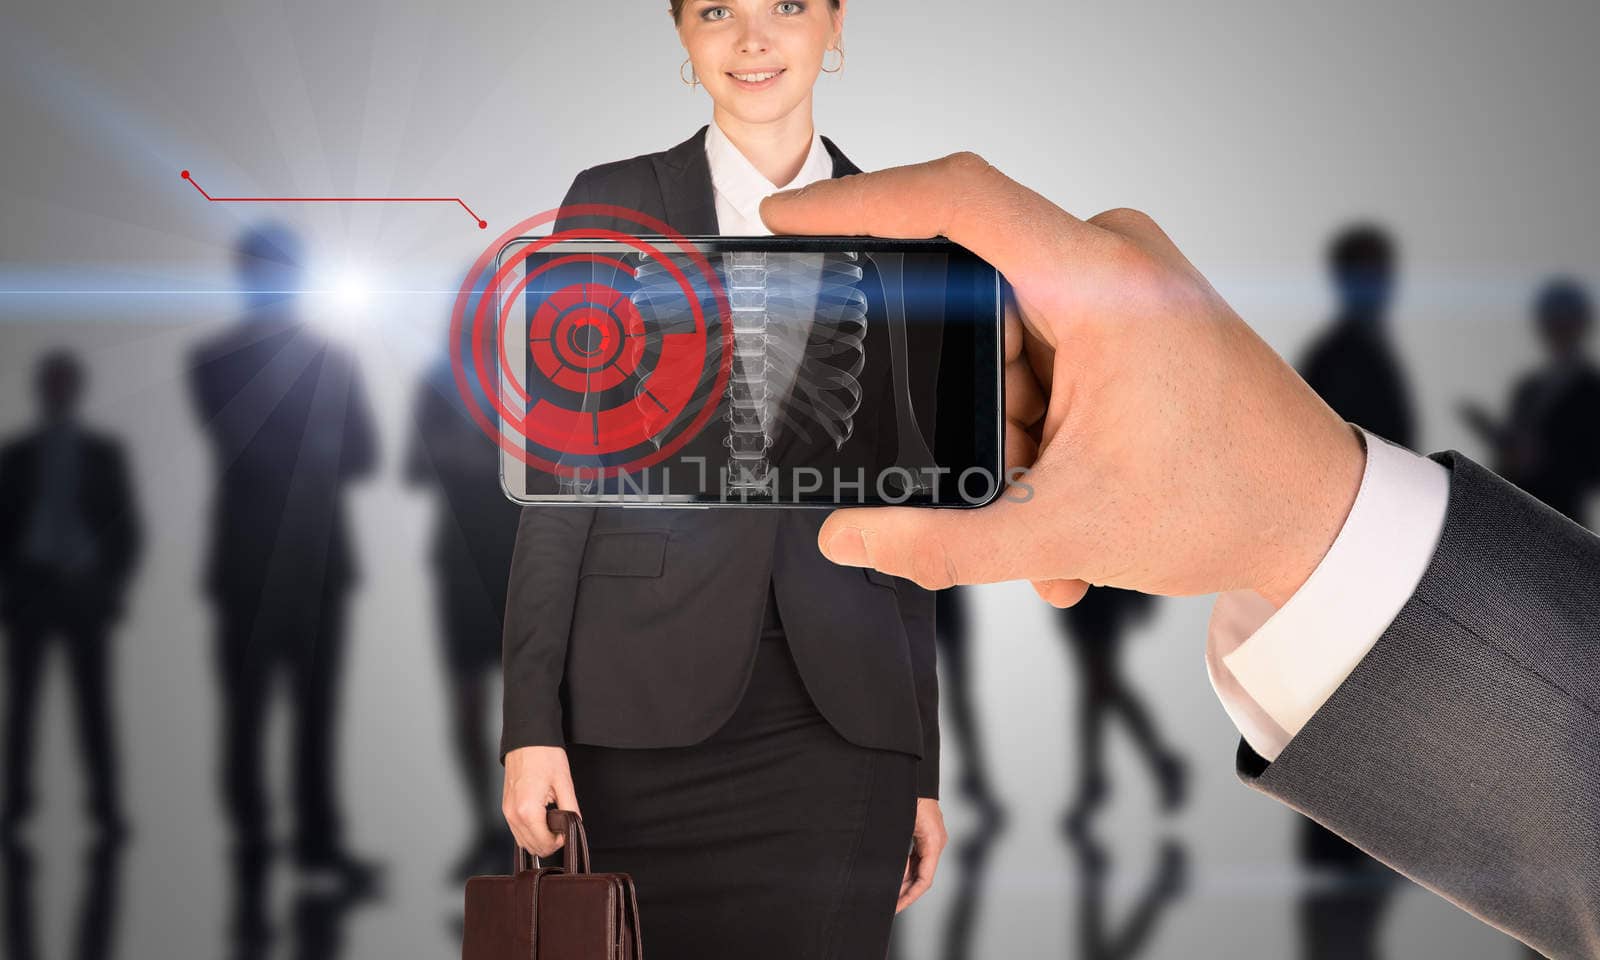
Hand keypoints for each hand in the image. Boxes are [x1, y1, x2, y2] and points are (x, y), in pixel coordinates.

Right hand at [502, 745, 580, 858]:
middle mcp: (513, 814)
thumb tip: (575, 824)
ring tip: (552, 822)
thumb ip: (570, 809)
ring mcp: (507, 811)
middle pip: (532, 847)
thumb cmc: (543, 754)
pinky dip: (529, 831)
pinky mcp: (505, 806)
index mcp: (528, 810)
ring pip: (522, 842)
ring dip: (538, 839)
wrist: (527, 738)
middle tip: (561, 827)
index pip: (544, 843)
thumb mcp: (564, 782)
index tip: (566, 831)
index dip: (560, 842)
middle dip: (550, 842)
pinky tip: (540, 819)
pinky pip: (516, 830)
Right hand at [761, 153, 1364, 607]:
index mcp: (1101, 283)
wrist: (1321, 519)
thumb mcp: (1063, 536)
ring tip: (1053, 515)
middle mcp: (1114, 258)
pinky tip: (1068, 492)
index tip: (792, 215)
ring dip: (1014, 434)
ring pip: (1008, 343)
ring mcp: (1126, 278)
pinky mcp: (1133, 306)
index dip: (859, 200)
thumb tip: (848, 540)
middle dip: (972, 409)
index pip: (956, 200)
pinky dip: (1043, 424)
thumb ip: (940, 543)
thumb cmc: (1228, 505)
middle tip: (1008, 481)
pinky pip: (1045, 350)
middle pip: (975, 307)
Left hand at [896, 798, 946, 912]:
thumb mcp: (900, 825)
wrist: (914, 776)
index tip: (896, 906)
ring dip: (905, 880)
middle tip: (889, 904)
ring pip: (920, 867)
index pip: (925, 879)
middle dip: (905, 891)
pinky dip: (906, 867)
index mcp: (933, 842)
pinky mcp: (926, 834)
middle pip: (922, 876)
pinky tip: (893, 874)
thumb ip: (898, 852)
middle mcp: (936, 842)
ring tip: (887, 891)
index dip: (910, 895)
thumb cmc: (908, 795)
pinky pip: (918, 857)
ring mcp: (932, 838)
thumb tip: (893, 875)